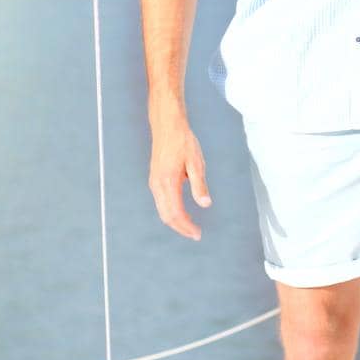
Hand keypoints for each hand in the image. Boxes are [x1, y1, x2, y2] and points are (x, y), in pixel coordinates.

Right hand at [148, 111, 211, 240]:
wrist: (167, 125)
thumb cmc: (183, 141)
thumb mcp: (196, 162)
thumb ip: (199, 185)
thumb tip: (205, 204)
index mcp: (168, 182)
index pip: (176, 213)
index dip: (187, 227)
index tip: (197, 234)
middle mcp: (157, 185)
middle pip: (167, 216)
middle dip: (180, 228)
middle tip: (195, 234)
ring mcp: (154, 182)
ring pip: (162, 210)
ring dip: (175, 221)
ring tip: (190, 226)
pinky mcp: (154, 179)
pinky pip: (160, 202)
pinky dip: (170, 211)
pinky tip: (181, 211)